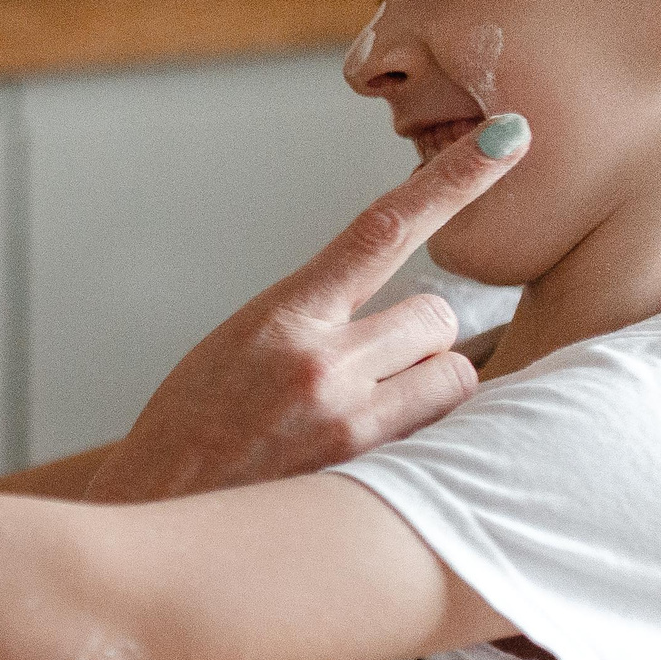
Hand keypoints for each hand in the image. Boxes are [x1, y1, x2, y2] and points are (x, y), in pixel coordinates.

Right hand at [84, 115, 528, 505]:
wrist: (152, 520)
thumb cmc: (187, 437)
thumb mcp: (234, 352)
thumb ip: (310, 324)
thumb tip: (382, 320)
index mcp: (283, 318)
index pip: (384, 228)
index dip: (455, 180)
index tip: (508, 139)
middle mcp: (322, 363)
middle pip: (436, 316)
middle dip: (416, 341)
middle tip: (364, 378)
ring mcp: (350, 424)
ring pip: (451, 375)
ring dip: (425, 390)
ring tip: (363, 421)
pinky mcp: (371, 477)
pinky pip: (438, 436)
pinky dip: (420, 440)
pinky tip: (370, 462)